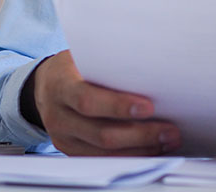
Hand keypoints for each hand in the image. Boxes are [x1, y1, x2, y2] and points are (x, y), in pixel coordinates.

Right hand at [24, 50, 180, 155]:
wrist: (45, 85)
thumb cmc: (73, 66)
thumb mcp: (83, 55)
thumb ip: (107, 61)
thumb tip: (150, 63)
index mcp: (60, 86)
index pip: (88, 100)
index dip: (118, 106)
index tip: (149, 106)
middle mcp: (58, 116)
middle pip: (101, 134)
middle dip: (140, 134)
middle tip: (169, 130)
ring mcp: (64, 137)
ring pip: (104, 152)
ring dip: (140, 149)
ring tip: (167, 140)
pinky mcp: (72, 150)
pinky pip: (102, 160)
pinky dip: (129, 155)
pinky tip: (150, 149)